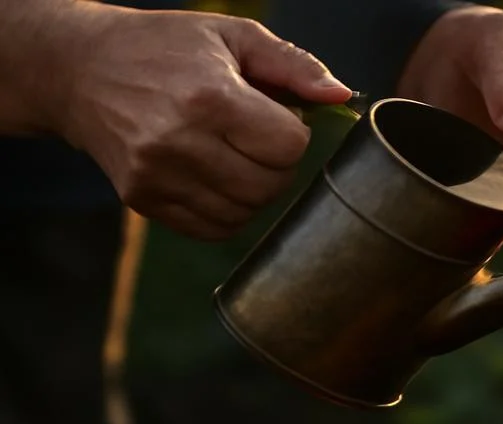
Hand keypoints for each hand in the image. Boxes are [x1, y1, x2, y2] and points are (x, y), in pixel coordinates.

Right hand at [54, 5, 351, 239]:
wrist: (81, 69)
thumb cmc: (165, 48)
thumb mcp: (232, 36)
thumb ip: (293, 64)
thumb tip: (342, 96)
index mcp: (209, 97)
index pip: (288, 146)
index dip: (292, 133)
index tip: (274, 116)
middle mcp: (179, 141)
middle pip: (269, 185)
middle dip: (276, 165)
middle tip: (256, 139)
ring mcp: (156, 175)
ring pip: (244, 213)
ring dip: (253, 191)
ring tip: (233, 156)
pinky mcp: (142, 199)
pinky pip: (212, 229)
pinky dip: (226, 211)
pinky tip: (214, 178)